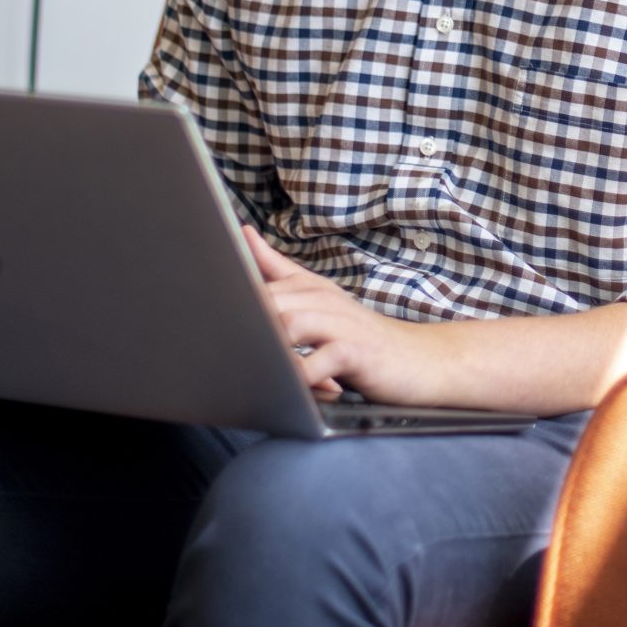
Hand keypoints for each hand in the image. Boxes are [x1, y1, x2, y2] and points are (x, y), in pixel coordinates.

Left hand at [241, 224, 413, 399]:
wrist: (419, 359)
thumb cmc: (361, 336)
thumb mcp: (320, 299)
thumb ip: (279, 270)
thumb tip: (244, 235)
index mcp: (308, 287)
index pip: (257, 284)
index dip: (230, 301)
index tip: (208, 313)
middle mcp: (322, 300)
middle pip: (267, 303)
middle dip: (244, 329)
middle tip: (226, 355)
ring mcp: (341, 325)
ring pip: (288, 327)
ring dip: (271, 354)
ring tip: (264, 375)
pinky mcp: (357, 353)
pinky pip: (317, 364)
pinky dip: (302, 380)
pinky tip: (300, 391)